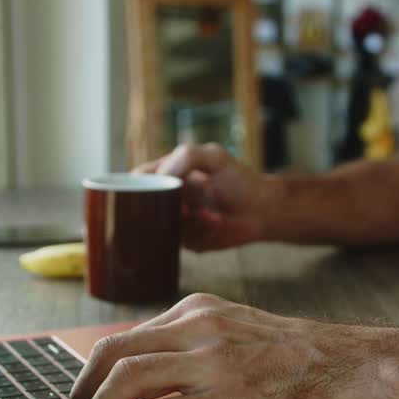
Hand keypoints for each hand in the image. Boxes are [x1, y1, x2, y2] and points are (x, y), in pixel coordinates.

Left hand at [69, 293, 398, 398]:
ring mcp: (212, 362)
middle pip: (109, 353)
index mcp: (198, 312)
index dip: (93, 375)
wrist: (362, 370)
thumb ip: (200, 347)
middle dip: (81, 394)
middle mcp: (198, 328)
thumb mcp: (243, 334)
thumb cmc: (309, 362)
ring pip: (123, 380)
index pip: (123, 337)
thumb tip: (157, 382)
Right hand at [135, 143, 281, 251]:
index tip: (143, 191)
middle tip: (184, 208)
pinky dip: (201, 231)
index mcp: (170, 176)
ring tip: (209, 214)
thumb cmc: (239, 179)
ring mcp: (178, 222)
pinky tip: (217, 223)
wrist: (264, 209)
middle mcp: (170, 199)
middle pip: (145, 208)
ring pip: (164, 226)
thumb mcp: (214, 156)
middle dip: (161, 210)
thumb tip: (161, 177)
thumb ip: (186, 157)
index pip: (139, 180)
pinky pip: (184, 240)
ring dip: (188, 221)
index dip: (134, 186)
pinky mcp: (190, 241)